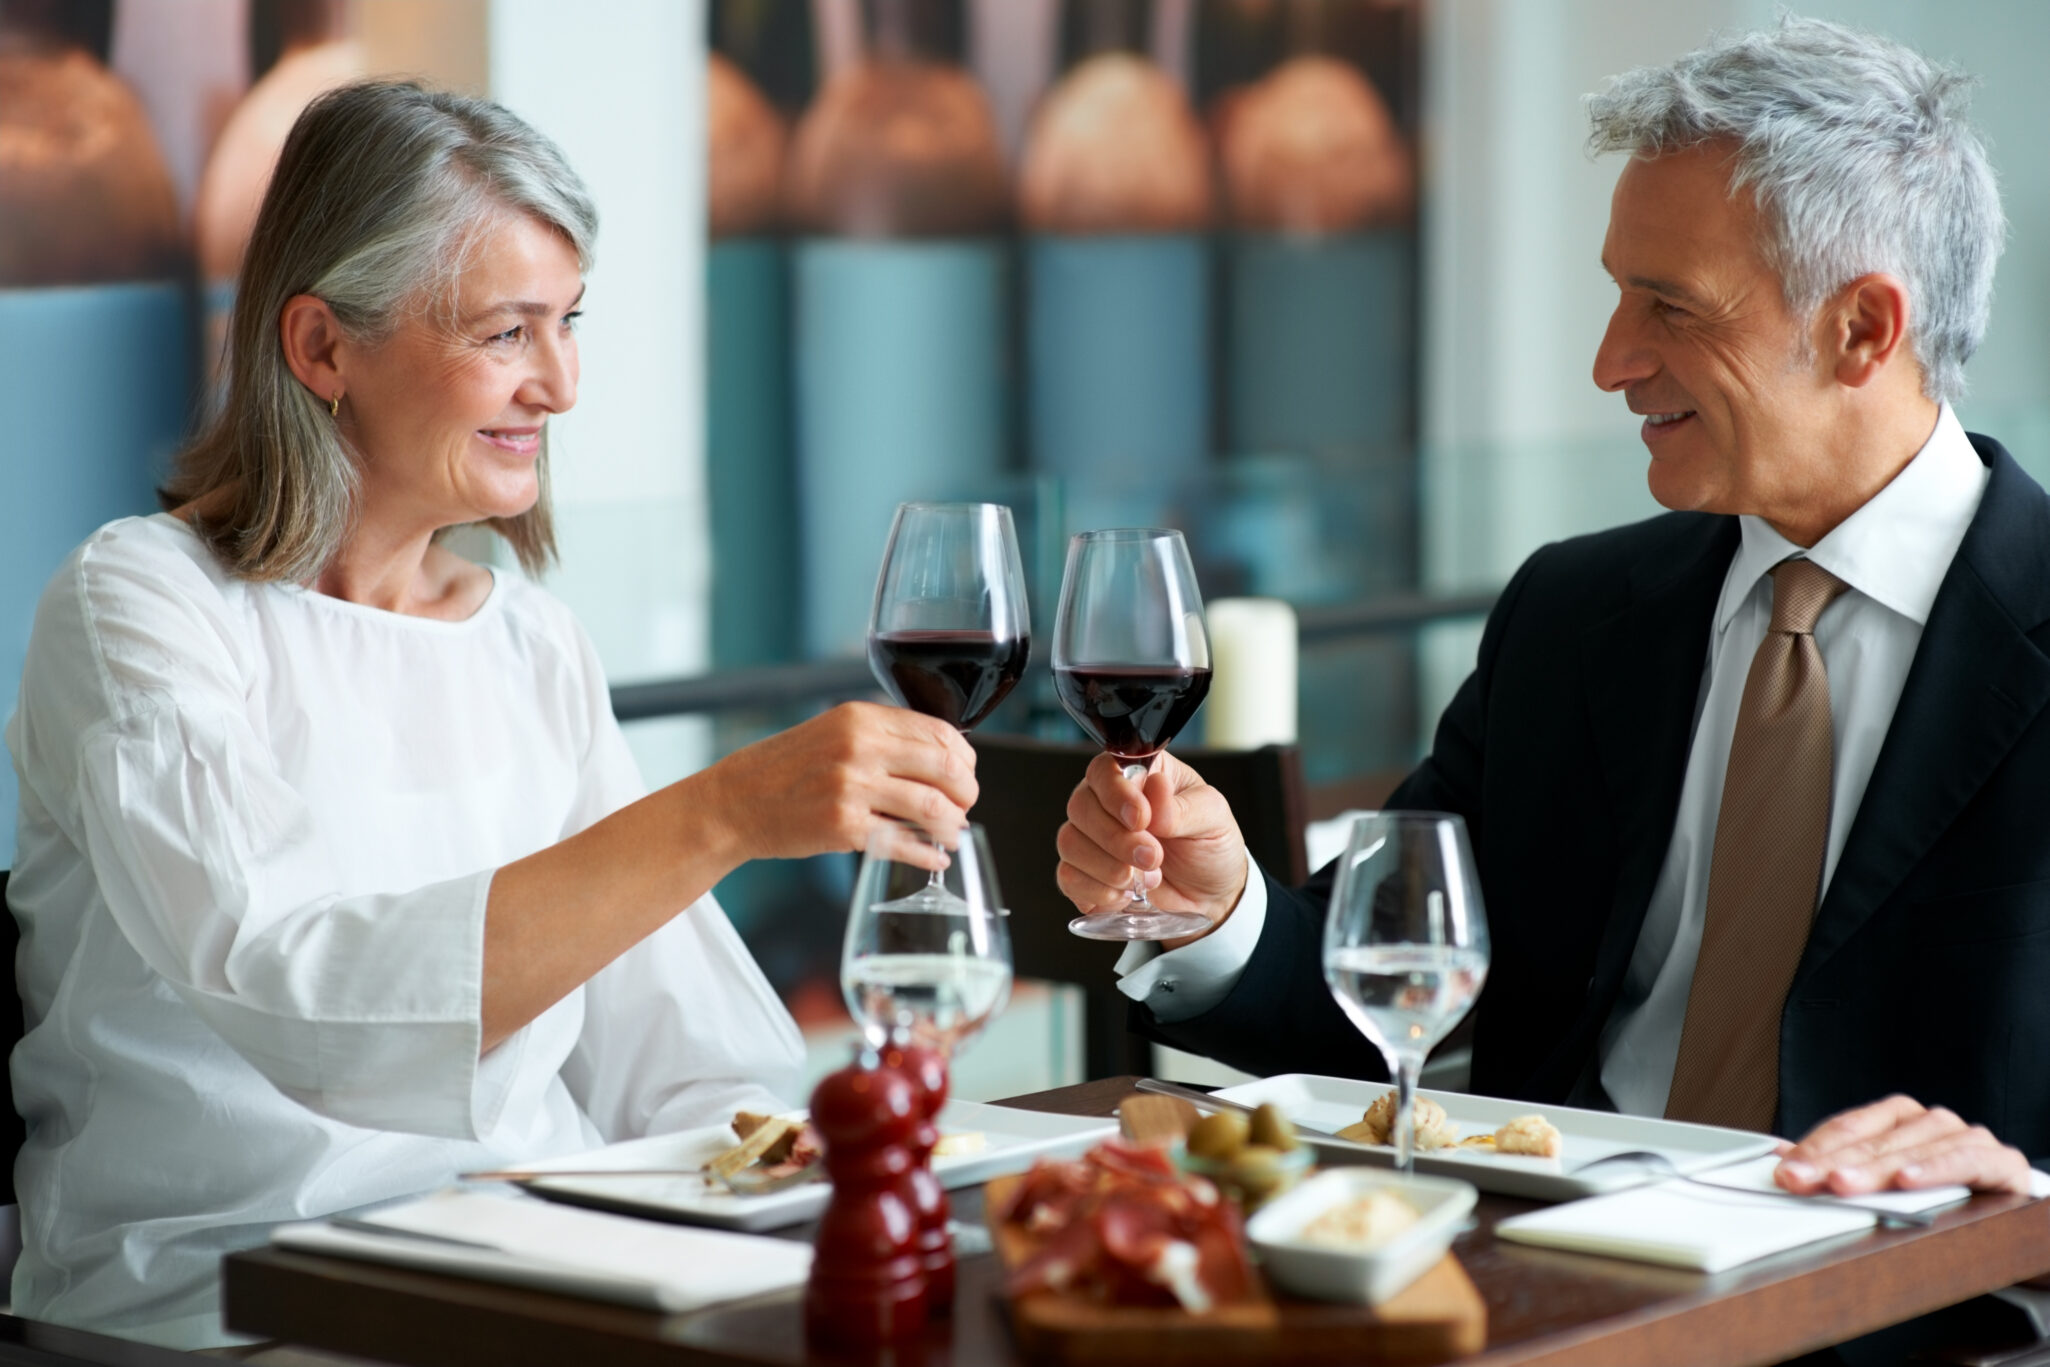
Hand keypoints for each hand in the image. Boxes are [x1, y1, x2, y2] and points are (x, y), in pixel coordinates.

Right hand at [703, 701, 976, 868]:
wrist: (735, 801)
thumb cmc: (785, 770)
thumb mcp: (833, 733)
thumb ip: (882, 739)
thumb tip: (940, 759)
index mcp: (862, 718)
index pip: (940, 732)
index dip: (965, 758)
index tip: (965, 774)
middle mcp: (860, 747)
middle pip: (945, 767)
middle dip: (966, 793)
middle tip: (965, 806)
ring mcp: (852, 787)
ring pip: (930, 807)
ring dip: (952, 825)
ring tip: (952, 834)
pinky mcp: (843, 826)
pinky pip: (903, 843)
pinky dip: (927, 854)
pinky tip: (935, 858)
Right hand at [1054, 752, 1247, 938]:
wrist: (1211, 895)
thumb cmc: (1210, 846)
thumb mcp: (1213, 819)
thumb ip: (1183, 807)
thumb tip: (1155, 789)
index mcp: (1139, 775)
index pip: (1104, 769)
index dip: (1115, 793)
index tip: (1141, 819)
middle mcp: (1107, 801)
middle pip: (1080, 807)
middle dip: (1116, 840)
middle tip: (1153, 857)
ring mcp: (1092, 837)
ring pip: (1070, 843)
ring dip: (1108, 868)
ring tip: (1149, 879)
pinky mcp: (1085, 872)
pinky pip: (1069, 877)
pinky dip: (1098, 891)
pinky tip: (1126, 894)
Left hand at [1774, 1094, 2031, 1195]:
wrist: (2011, 1215)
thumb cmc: (1943, 1195)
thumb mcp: (1887, 1183)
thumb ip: (1840, 1168)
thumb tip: (1781, 1159)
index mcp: (1898, 1118)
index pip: (1847, 1128)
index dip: (1812, 1148)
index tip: (1783, 1170)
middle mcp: (1929, 1121)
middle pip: (1871, 1141)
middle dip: (1829, 1162)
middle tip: (1797, 1179)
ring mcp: (1965, 1136)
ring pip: (1911, 1148)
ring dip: (1873, 1168)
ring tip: (1841, 1183)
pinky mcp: (1999, 1161)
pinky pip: (1963, 1160)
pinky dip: (1934, 1169)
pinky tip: (1907, 1181)